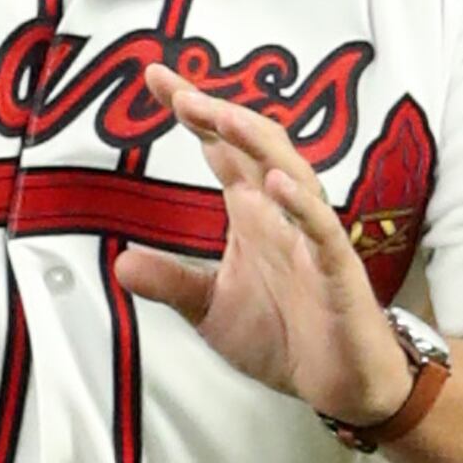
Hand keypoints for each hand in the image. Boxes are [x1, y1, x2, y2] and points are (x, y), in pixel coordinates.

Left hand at [114, 70, 407, 429]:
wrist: (342, 385)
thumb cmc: (287, 338)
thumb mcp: (211, 311)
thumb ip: (172, 282)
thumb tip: (120, 263)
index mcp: (253, 214)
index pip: (221, 148)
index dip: (193, 112)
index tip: (155, 77)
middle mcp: (282, 213)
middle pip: (254, 145)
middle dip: (217, 113)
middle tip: (176, 90)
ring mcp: (312, 238)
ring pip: (291, 172)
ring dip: (256, 143)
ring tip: (220, 115)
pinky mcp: (337, 270)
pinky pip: (321, 230)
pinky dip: (300, 205)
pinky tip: (275, 186)